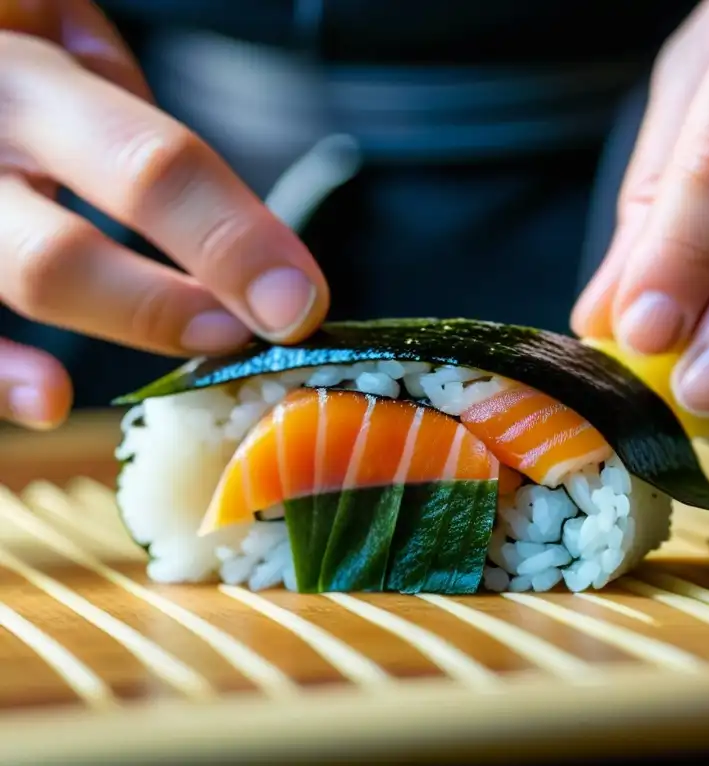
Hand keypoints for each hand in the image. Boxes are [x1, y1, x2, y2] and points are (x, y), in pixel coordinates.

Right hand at [0, 1, 328, 428]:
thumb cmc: (5, 28)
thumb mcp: (58, 18)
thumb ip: (119, 94)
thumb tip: (211, 198)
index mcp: (23, 78)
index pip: (146, 167)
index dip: (230, 243)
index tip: (298, 300)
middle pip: (62, 256)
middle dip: (168, 309)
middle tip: (249, 334)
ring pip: (19, 288)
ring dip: (117, 330)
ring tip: (196, 353)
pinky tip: (50, 403)